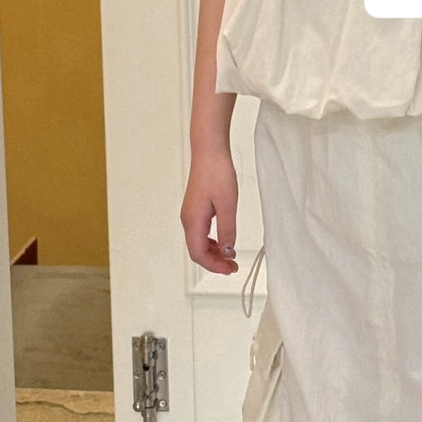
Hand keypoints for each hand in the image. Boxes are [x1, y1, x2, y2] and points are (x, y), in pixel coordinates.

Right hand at [181, 145, 239, 273]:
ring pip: (198, 242)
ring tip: (231, 256)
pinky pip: (201, 232)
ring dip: (214, 252)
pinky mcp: (196, 208)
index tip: (230, 269)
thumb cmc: (217, 173)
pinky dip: (212, 241)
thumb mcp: (228, 204)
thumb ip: (227, 230)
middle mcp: (188, 219)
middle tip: (233, 267)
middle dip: (214, 262)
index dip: (214, 266)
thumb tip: (228, 250)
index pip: (198, 254)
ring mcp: (191, 214)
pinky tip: (224, 241)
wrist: (209, 151)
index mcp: (193, 220)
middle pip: (197, 251)